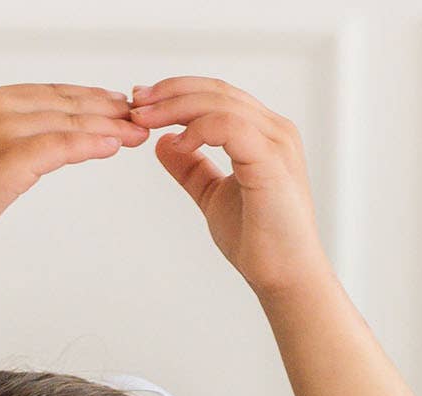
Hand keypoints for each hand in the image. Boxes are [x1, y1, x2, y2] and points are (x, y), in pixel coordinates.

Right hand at [0, 83, 147, 266]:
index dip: (88, 99)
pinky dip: (90, 144)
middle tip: (139, 116)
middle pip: (65, 102)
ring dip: (108, 126)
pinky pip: (61, 145)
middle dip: (107, 108)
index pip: (50, 93)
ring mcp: (1, 129)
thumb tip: (39, 147)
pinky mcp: (8, 159)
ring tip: (136, 133)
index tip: (116, 106)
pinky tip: (113, 146)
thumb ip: (7, 141)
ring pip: (68, 121)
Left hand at [127, 77, 327, 294]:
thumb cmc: (259, 242)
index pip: (217, 96)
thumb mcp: (213, 196)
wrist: (286, 278)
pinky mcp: (271, 160)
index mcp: (262, 134)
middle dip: (170, 92)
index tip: (141, 103)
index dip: (177, 93)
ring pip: (220, 104)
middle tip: (135, 101)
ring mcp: (275, 142)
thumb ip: (192, 169)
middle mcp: (273, 130)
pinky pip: (230, 127)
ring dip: (176, 107)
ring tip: (145, 119)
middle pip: (217, 91)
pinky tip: (178, 142)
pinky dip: (199, 129)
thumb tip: (163, 143)